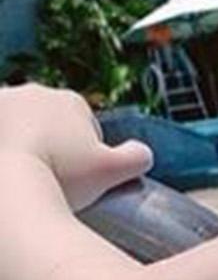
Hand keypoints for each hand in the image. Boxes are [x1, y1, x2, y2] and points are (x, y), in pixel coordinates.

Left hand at [0, 84, 152, 211]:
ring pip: (20, 125)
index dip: (85, 153)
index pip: (84, 126)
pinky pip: (3, 134)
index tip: (77, 175)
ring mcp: (2, 102)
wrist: (7, 188)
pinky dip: (6, 148)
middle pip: (50, 122)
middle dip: (52, 144)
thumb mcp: (115, 171)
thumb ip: (138, 157)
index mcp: (71, 100)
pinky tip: (9, 168)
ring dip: (24, 143)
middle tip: (52, 175)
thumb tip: (142, 153)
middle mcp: (34, 91)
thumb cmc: (62, 178)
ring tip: (26, 173)